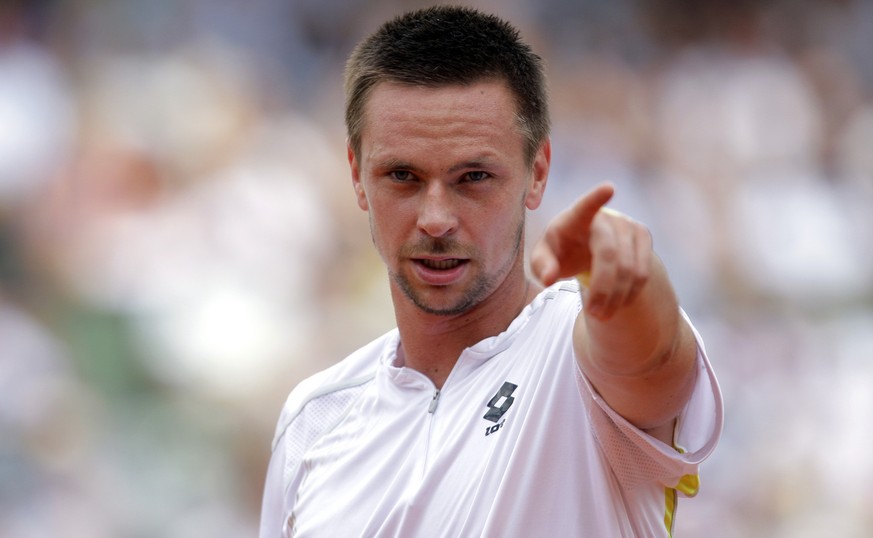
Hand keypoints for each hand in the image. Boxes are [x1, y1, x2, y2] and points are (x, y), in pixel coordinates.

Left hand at [530, 182, 652, 318]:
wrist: (586, 245)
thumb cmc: (561, 251)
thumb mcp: (544, 258)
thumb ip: (541, 266)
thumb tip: (547, 278)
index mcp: (575, 218)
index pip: (585, 207)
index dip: (596, 198)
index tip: (609, 188)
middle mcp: (605, 217)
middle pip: (608, 255)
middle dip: (602, 288)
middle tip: (593, 313)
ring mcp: (627, 225)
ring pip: (629, 268)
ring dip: (617, 297)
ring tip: (602, 314)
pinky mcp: (643, 236)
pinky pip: (643, 271)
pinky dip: (631, 293)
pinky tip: (618, 303)